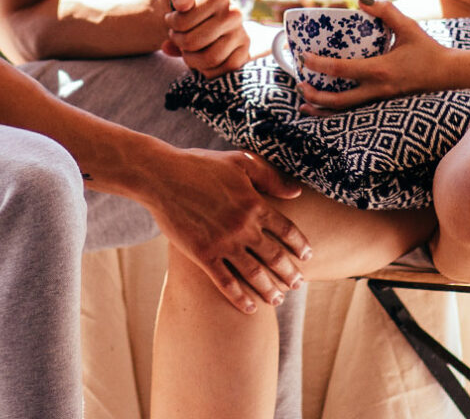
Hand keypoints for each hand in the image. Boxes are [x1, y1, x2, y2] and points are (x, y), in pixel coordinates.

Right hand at [143, 148, 311, 312]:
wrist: (161, 177)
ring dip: (269, 289)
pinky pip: (226, 283)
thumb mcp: (239, 161)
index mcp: (255, 204)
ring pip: (254, 274)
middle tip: (298, 284)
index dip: (300, 245)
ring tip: (279, 300)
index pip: (287, 230)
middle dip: (289, 273)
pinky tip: (251, 308)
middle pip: (275, 256)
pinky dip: (240, 298)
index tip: (308, 257)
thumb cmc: (200, 165)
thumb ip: (269, 177)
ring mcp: (223, 243)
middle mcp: (243, 227)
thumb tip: (296, 193)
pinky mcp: (202, 255)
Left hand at [157, 0, 250, 74]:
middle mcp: (235, 14)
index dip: (172, 24)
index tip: (172, 18)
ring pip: (210, 59)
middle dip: (179, 42)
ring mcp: (242, 35)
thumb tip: (183, 4)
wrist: (192, 14)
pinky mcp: (244, 54)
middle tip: (178, 35)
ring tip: (188, 47)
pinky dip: (206, 70)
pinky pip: (223, 71)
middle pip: (194, 42)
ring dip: (190, 58)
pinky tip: (200, 58)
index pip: (184, 22)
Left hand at [296, 0, 455, 112]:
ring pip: (346, 111)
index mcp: (380, 70)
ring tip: (304, 102)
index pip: (342, 69)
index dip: (319, 64)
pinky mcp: (384, 103)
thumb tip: (362, 0)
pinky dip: (338, 112)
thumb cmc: (428, 50)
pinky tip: (326, 108)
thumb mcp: (408, 27)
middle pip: (338, 100)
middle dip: (315, 94)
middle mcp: (377, 89)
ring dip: (323, 108)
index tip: (303, 57)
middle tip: (300, 83)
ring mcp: (380, 100)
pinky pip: (356, 111)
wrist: (448, 74)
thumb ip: (386, 11)